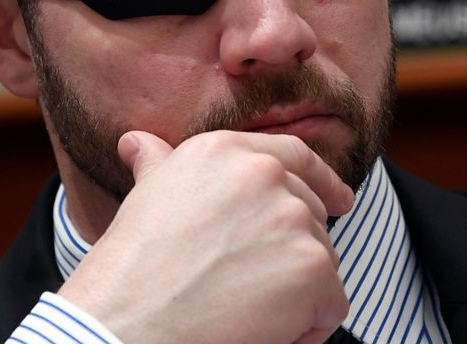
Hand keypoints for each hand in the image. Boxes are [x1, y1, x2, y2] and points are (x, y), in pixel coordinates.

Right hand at [57, 129, 354, 343]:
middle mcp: (263, 173)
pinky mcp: (312, 265)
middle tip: (247, 288)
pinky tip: (266, 333)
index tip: (341, 200)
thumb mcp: (147, 200)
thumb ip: (159, 165)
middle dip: (294, 254)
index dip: (323, 179)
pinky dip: (308, 329)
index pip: (294, 156)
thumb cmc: (131, 273)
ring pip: (323, 261)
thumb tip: (138, 142)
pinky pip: (332, 305)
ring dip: (297, 294)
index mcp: (224, 150)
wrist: (126, 326)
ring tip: (243, 310)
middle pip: (312, 215)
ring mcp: (293, 217)